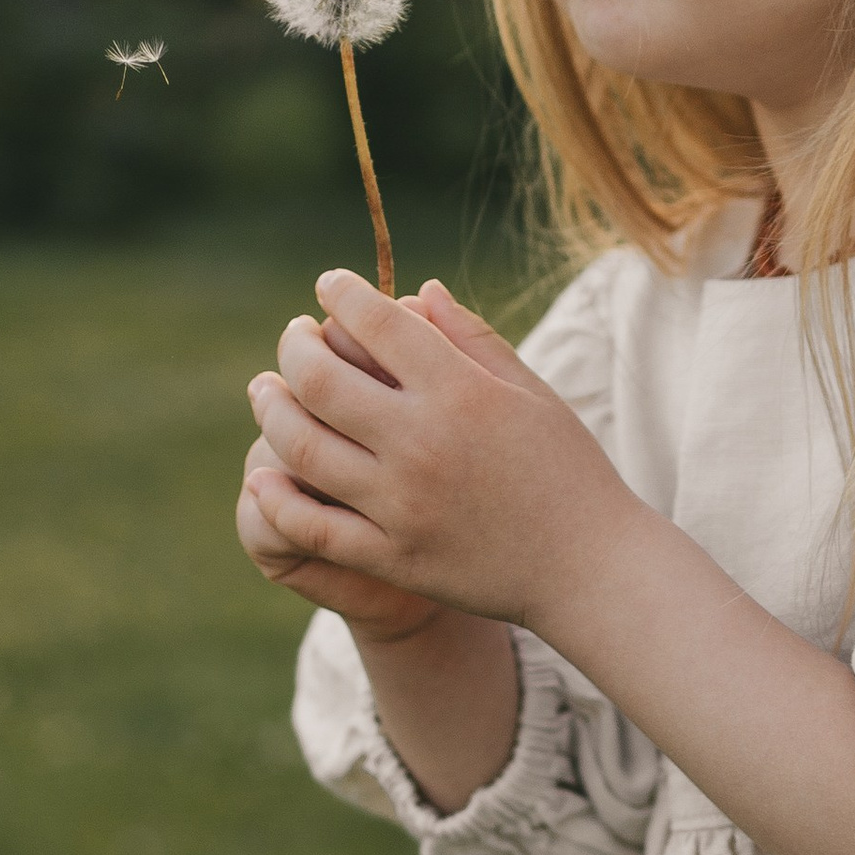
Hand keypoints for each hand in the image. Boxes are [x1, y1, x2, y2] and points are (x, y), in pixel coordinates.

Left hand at [242, 269, 631, 633]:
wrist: (589, 569)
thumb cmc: (567, 472)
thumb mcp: (532, 393)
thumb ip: (472, 339)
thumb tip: (417, 290)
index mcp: (462, 393)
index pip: (378, 322)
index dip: (342, 294)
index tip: (330, 285)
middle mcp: (423, 443)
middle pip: (320, 378)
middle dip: (294, 346)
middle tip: (294, 337)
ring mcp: (402, 504)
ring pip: (302, 446)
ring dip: (272, 409)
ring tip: (267, 391)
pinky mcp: (392, 557)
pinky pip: (311, 526)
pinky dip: (277, 496)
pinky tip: (265, 473)